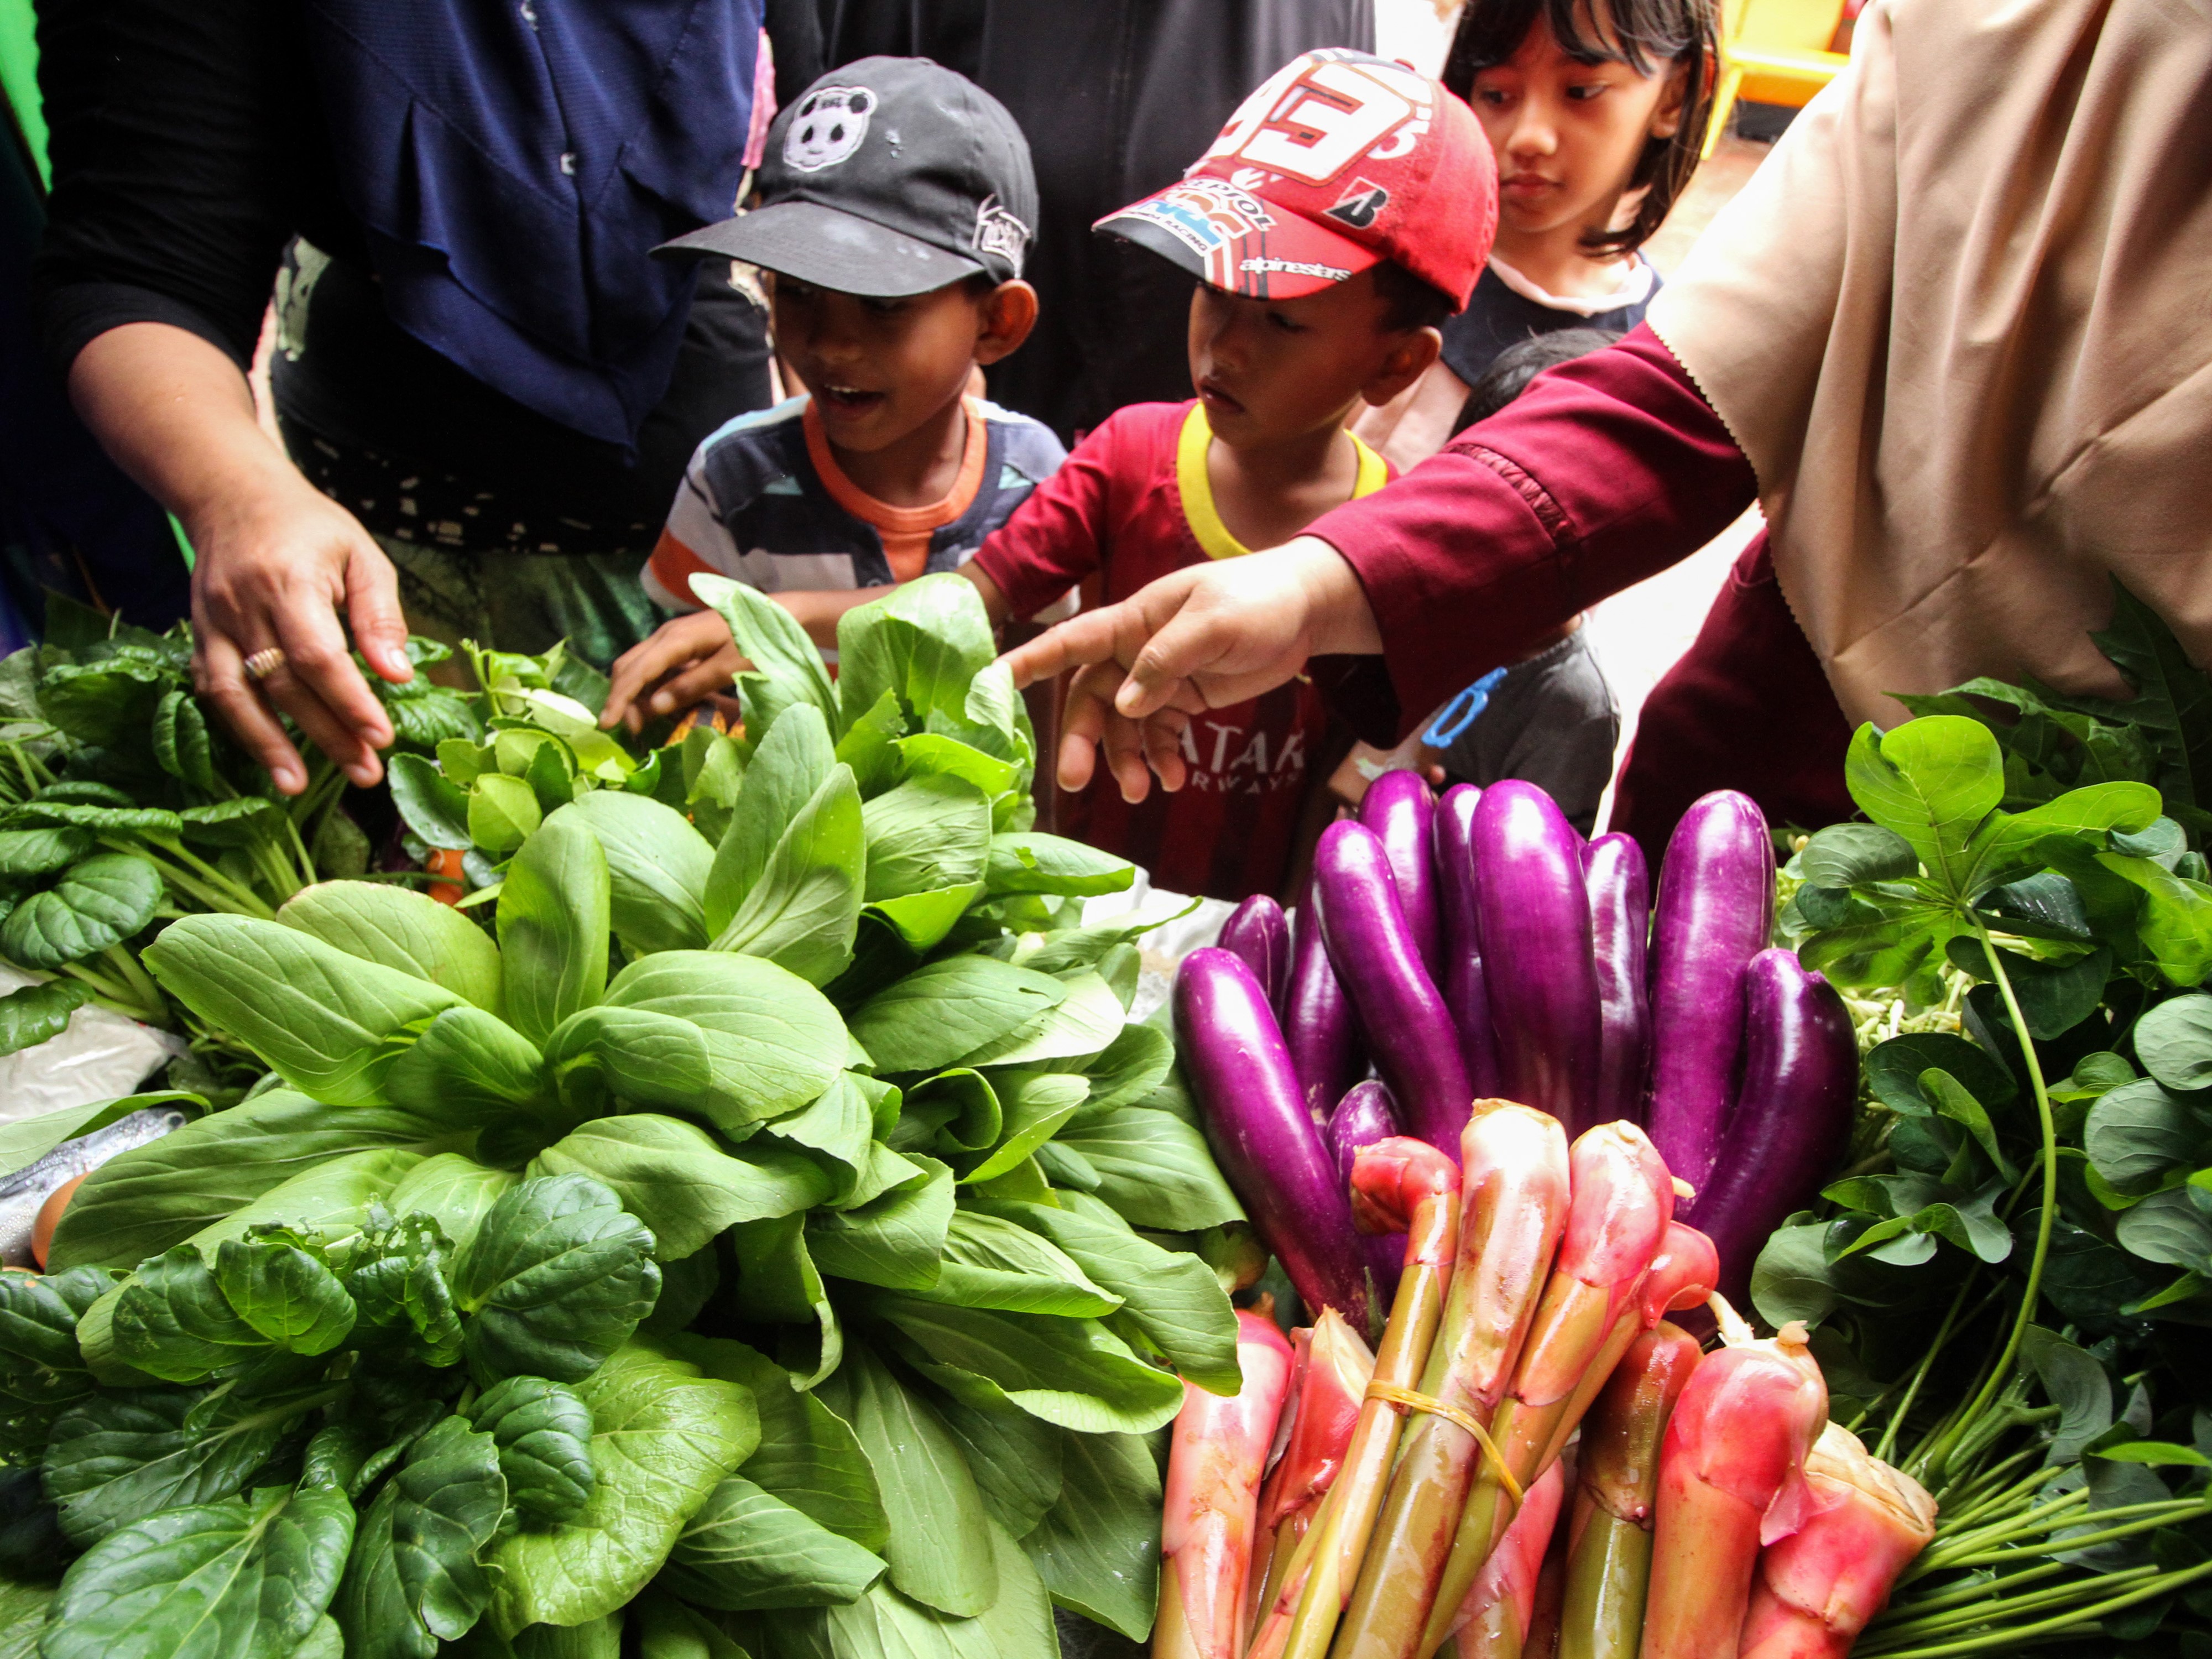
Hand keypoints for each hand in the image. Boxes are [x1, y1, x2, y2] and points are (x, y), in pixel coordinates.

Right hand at [189, 473, 410, 794]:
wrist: (233, 496)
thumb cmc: (311, 528)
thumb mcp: (361, 556)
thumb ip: (380, 617)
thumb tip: (398, 677)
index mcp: (290, 581)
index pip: (318, 655)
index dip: (349, 701)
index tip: (380, 736)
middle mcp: (244, 605)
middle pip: (284, 684)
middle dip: (326, 734)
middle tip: (364, 772)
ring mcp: (214, 622)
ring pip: (238, 694)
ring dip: (269, 746)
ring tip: (299, 787)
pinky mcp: (199, 634)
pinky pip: (215, 688)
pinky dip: (239, 726)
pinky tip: (266, 757)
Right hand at [600, 610, 744, 732]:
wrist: (777, 615)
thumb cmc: (757, 642)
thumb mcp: (729, 669)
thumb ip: (692, 685)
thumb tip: (654, 707)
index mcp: (677, 639)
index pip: (638, 671)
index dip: (620, 699)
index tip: (607, 725)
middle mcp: (668, 635)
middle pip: (630, 666)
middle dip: (622, 698)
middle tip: (630, 730)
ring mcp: (673, 638)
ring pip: (639, 666)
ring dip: (635, 694)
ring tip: (641, 723)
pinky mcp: (682, 644)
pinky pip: (656, 666)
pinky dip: (650, 687)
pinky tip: (658, 706)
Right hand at [1000, 536, 1380, 796]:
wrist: (1307, 610)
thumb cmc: (1258, 599)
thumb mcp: (1213, 623)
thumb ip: (1166, 660)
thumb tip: (1125, 704)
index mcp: (1134, 620)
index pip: (1071, 642)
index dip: (1031, 662)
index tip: (992, 683)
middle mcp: (1136, 651)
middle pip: (1093, 700)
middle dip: (1083, 741)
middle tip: (1074, 782)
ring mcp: (1160, 677)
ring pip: (1124, 726)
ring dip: (1126, 759)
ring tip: (1142, 791)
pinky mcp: (1185, 700)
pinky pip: (1160, 735)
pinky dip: (1161, 759)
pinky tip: (1173, 779)